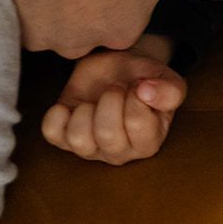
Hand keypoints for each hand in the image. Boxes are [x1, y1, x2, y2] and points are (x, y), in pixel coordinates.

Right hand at [4, 0, 196, 57]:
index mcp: (126, 30)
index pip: (123, 22)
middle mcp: (86, 44)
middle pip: (85, 31)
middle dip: (82, 8)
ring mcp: (48, 39)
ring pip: (50, 28)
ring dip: (50, 5)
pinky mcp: (17, 27)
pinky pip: (19, 18)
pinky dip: (22, 0)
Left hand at [42, 35, 185, 164]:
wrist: (119, 70)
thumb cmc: (144, 79)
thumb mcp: (167, 80)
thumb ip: (171, 90)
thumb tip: (147, 92)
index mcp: (148, 143)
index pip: (137, 124)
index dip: (135, 97)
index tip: (138, 86)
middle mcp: (119, 153)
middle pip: (107, 135)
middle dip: (110, 99)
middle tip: (116, 87)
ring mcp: (90, 149)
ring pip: (78, 139)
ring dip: (85, 110)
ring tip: (95, 99)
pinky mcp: (64, 139)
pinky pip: (52, 134)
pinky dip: (57, 116)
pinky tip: (72, 106)